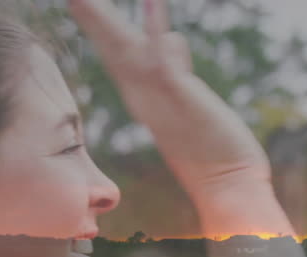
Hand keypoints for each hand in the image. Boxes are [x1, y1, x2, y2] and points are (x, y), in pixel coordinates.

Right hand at [69, 0, 271, 196]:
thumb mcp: (187, 100)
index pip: (116, 52)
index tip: (79, 0)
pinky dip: (157, 29)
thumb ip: (173, 72)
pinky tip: (153, 1)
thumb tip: (170, 40)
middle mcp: (143, 96)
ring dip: (104, 19)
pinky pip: (164, 60)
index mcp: (142, 95)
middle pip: (112, 48)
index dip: (97, 24)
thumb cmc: (213, 147)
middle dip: (91, 17)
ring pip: (126, 51)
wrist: (227, 188)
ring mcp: (158, 97)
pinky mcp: (181, 98)